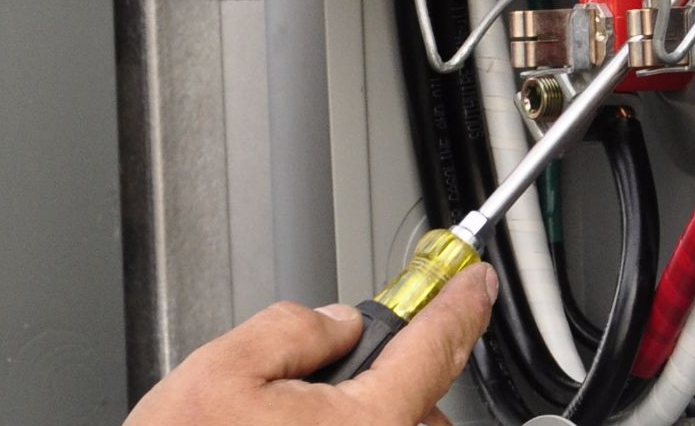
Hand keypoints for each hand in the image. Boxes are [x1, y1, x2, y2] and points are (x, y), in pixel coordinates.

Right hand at [122, 264, 497, 425]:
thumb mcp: (222, 371)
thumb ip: (290, 328)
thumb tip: (331, 321)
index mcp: (367, 424)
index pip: (436, 345)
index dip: (457, 303)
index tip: (472, 282)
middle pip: (416, 400)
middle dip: (382, 376)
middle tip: (316, 380)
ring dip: (365, 418)